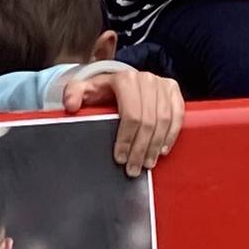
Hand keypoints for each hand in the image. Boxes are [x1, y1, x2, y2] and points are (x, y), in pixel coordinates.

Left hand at [60, 69, 184, 177]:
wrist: (121, 81)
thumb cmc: (103, 90)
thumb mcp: (85, 89)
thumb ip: (73, 94)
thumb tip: (71, 106)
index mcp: (125, 79)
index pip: (130, 115)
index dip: (126, 140)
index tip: (120, 158)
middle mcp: (146, 79)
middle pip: (148, 121)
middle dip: (141, 149)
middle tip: (134, 168)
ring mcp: (162, 84)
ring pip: (164, 120)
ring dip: (156, 146)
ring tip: (147, 163)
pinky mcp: (174, 90)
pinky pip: (178, 115)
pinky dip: (172, 134)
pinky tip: (162, 150)